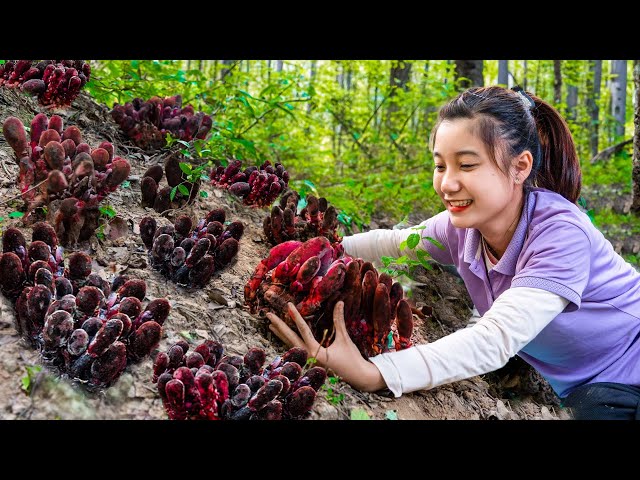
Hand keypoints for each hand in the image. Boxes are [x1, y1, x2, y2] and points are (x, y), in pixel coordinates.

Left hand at [266, 301, 386, 391]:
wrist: (358, 378)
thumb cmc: (352, 359)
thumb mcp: (345, 339)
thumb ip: (339, 320)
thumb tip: (340, 302)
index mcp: (315, 352)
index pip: (302, 330)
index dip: (295, 316)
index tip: (288, 305)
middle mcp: (308, 357)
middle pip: (290, 338)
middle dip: (279, 325)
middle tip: (268, 314)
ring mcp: (308, 361)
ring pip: (291, 345)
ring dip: (281, 334)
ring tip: (270, 325)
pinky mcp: (310, 362)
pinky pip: (296, 350)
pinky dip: (288, 341)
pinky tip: (283, 336)